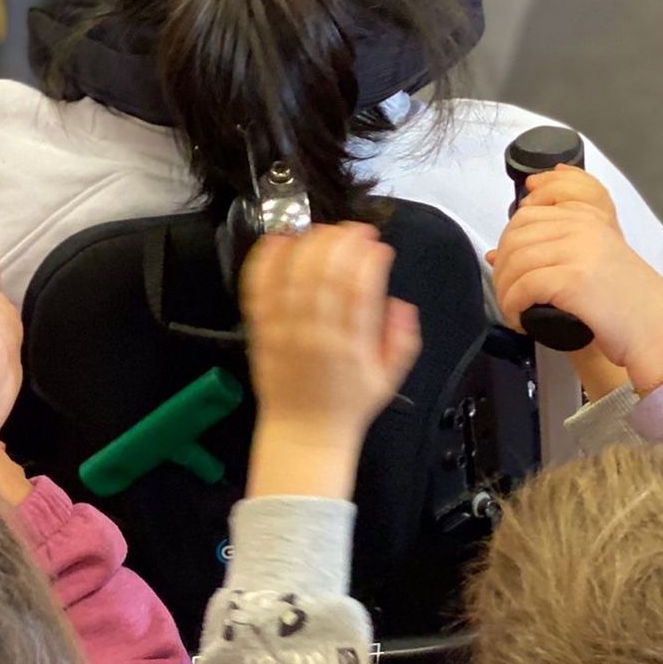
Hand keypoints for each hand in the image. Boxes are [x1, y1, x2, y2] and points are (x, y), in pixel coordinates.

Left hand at [242, 223, 420, 499]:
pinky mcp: (262, 331)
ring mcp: (285, 331)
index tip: (379, 246)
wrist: (304, 433)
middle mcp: (317, 334)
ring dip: (311, 245)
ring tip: (325, 231)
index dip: (371, 259)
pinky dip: (268, 261)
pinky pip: (260, 289)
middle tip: (355, 230)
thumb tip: (400, 304)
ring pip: (296, 275)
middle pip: (328, 274)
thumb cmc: (346, 406)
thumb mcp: (389, 378)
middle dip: (344, 243)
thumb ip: (402, 338)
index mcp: (352, 345)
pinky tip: (279, 239)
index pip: (362, 288)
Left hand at [490, 169, 662, 393]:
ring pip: (515, 262)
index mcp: (586, 218)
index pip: (526, 216)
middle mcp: (581, 227)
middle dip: (501, 270)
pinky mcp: (573, 279)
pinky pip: (523, 287)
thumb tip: (494, 254)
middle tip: (508, 296)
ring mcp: (578, 251)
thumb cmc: (626, 304)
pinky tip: (520, 321)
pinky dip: (513, 307)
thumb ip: (550, 251)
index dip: (507, 245)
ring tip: (514, 312)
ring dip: (505, 292)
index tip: (509, 272)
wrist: (658, 329)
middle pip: (515, 237)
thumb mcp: (590, 263)